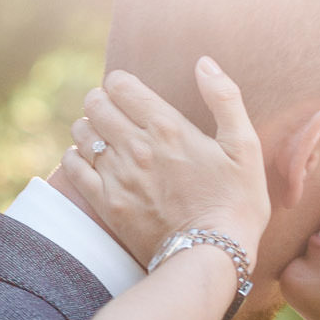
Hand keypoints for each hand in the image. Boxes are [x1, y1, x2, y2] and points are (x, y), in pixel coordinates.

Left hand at [62, 59, 270, 269]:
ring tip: (105, 136)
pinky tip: (92, 161)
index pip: (120, 84)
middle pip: (95, 104)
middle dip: (102, 101)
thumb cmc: (236, 200)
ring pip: (82, 133)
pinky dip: (77, 157)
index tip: (130, 93)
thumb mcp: (245, 146)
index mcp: (167, 127)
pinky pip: (74, 168)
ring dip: (90, 128)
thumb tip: (204, 63)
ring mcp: (118, 177)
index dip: (121, 83)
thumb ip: (225, 98)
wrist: (214, 256)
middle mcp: (136, 147)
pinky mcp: (107, 205)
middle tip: (116, 112)